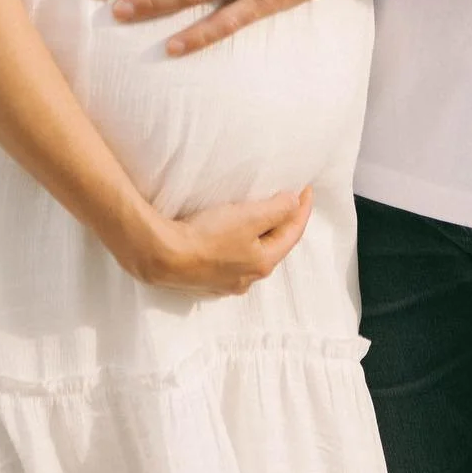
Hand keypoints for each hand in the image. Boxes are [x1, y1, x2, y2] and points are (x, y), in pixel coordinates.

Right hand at [129, 186, 314, 295]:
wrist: (164, 256)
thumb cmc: (207, 236)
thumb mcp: (249, 216)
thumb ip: (277, 209)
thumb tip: (294, 203)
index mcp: (263, 263)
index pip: (292, 233)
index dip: (302, 209)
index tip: (307, 189)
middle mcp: (248, 278)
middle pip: (274, 246)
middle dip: (283, 223)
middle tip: (288, 200)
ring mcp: (227, 282)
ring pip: (253, 254)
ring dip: (262, 234)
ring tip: (262, 216)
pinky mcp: (207, 279)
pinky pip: (233, 259)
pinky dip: (241, 243)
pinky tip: (233, 237)